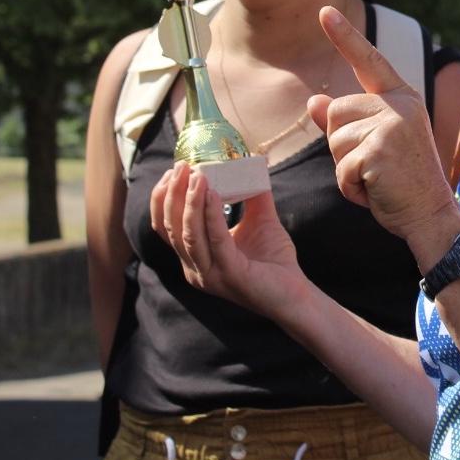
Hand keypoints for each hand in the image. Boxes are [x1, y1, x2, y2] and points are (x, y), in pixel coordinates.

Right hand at [150, 162, 306, 315]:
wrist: (296, 294)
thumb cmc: (275, 261)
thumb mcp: (260, 221)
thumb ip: (254, 195)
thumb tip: (253, 165)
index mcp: (195, 258)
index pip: (166, 228)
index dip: (163, 199)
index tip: (173, 171)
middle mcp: (195, 269)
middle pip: (171, 230)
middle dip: (172, 195)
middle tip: (180, 167)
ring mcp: (210, 275)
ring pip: (188, 236)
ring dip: (189, 203)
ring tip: (196, 176)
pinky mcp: (230, 276)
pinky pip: (215, 241)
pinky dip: (211, 216)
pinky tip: (212, 194)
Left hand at [310, 6, 457, 238]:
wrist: (432, 216)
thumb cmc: (402, 182)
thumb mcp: (375, 146)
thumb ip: (346, 122)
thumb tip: (314, 101)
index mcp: (402, 98)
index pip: (368, 61)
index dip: (344, 36)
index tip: (323, 11)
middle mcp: (400, 104)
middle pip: (335, 111)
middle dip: (341, 146)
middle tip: (375, 167)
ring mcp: (392, 125)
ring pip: (334, 140)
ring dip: (345, 169)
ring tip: (376, 180)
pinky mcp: (380, 149)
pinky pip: (340, 167)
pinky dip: (350, 188)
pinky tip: (376, 192)